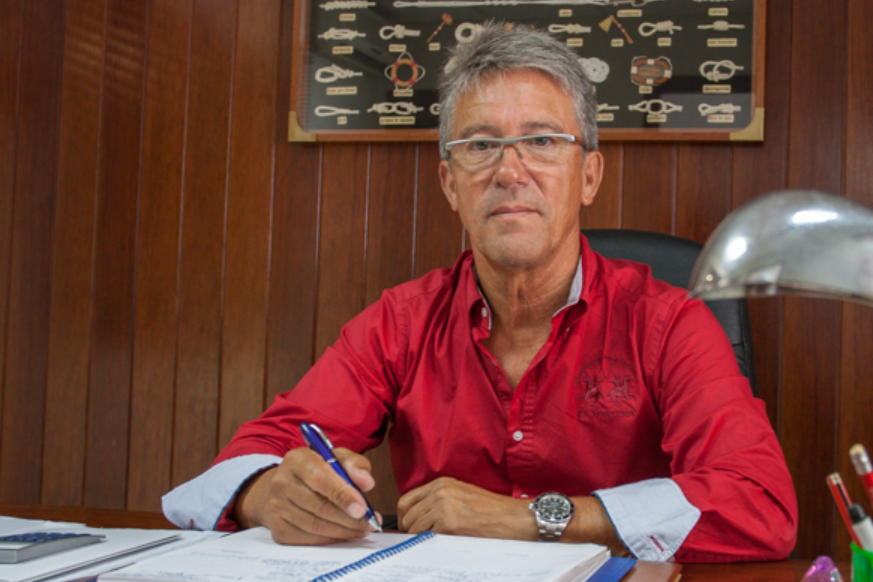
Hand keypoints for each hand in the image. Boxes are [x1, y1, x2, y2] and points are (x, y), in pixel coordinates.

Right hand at [234, 447, 379, 544]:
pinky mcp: (278, 528)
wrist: (286, 486)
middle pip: (319, 506)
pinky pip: (309, 539)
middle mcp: (282, 482)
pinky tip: (344, 533)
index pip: (319, 479)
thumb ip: (354, 464)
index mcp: (297, 460)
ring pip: (316, 526)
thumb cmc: (317, 470)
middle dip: (349, 518)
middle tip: (369, 522)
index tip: (362, 508)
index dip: (342, 495)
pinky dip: (331, 539)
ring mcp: (277, 507)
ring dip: (344, 530)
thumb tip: (366, 482)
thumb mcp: (336, 458)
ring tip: (362, 528)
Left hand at [398, 477, 629, 555]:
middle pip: (407, 514)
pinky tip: (446, 543)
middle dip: (410, 530)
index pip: (406, 500)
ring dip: (421, 538)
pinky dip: (431, 543)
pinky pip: (426, 536)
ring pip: (414, 527)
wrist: (517, 518)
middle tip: (421, 540)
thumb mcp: (462, 498)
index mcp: (442, 483)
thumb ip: (439, 503)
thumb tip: (417, 521)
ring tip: (438, 542)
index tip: (410, 528)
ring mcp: (444, 505)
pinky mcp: (450, 522)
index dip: (405, 517)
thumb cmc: (494, 512)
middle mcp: (440, 491)